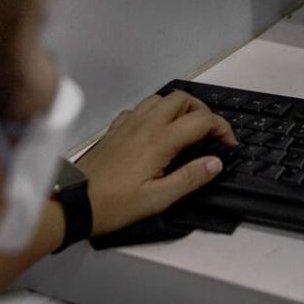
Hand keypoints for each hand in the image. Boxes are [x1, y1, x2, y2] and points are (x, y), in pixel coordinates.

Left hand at [73, 90, 237, 235]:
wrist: (73, 201)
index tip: (229, 145)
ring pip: (161, 99)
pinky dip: (157, 113)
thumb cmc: (115, 204)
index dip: (222, 128)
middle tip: (211, 133)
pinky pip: (141, 108)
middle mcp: (145, 124)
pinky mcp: (115, 129)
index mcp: (160, 140)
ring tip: (187, 129)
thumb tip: (216, 162)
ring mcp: (128, 123)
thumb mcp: (158, 199)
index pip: (201, 120)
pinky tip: (156, 132)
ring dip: (180, 108)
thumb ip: (190, 178)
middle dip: (203, 111)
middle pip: (182, 98)